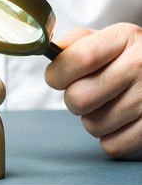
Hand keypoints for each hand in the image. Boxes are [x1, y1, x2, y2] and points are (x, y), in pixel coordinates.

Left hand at [45, 23, 141, 157]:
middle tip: (84, 91)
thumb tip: (52, 52)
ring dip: (90, 117)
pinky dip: (108, 136)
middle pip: (79, 97)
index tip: (54, 78)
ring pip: (92, 125)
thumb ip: (77, 41)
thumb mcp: (107, 39)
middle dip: (72, 98)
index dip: (57, 72)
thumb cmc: (126, 57)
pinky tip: (116, 119)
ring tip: (105, 103)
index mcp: (124, 39)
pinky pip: (112, 145)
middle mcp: (139, 66)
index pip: (81, 58)